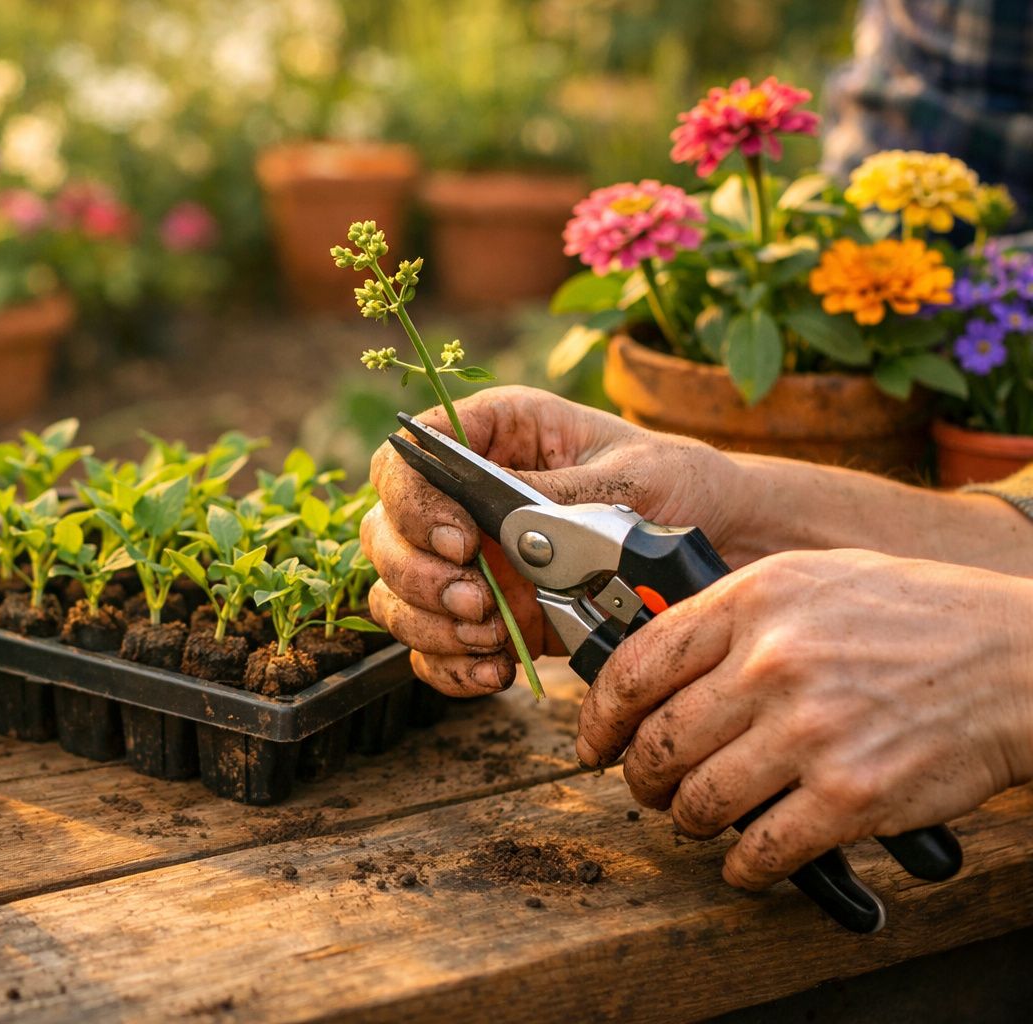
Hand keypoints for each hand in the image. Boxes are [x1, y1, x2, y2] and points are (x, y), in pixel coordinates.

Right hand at [362, 385, 744, 695]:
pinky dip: (448, 667)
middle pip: (384, 532)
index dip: (412, 500)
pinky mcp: (486, 618)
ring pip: (395, 595)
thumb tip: (506, 522)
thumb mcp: (632, 476)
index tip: (457, 540)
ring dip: (428, 624)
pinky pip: (432, 648)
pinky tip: (491, 671)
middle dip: (417, 575)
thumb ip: (560, 497)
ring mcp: (470, 562)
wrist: (724, 545)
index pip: (406, 456)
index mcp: (493, 435)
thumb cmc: (681, 486)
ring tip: (487, 638)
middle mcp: (466, 498)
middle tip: (475, 603)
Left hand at [579, 548, 1032, 889]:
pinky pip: (761, 850)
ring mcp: (808, 732)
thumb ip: (728, 614)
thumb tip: (652, 655)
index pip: (633, 670)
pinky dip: (743, 865)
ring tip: (696, 816)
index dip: (597, 717)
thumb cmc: (913, 614)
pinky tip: (746, 860)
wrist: (1015, 659)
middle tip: (644, 785)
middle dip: (639, 777)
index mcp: (749, 604)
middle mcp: (769, 665)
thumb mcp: (808, 579)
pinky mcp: (849, 796)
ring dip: (686, 820)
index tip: (592, 741)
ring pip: (698, 801)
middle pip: (657, 744)